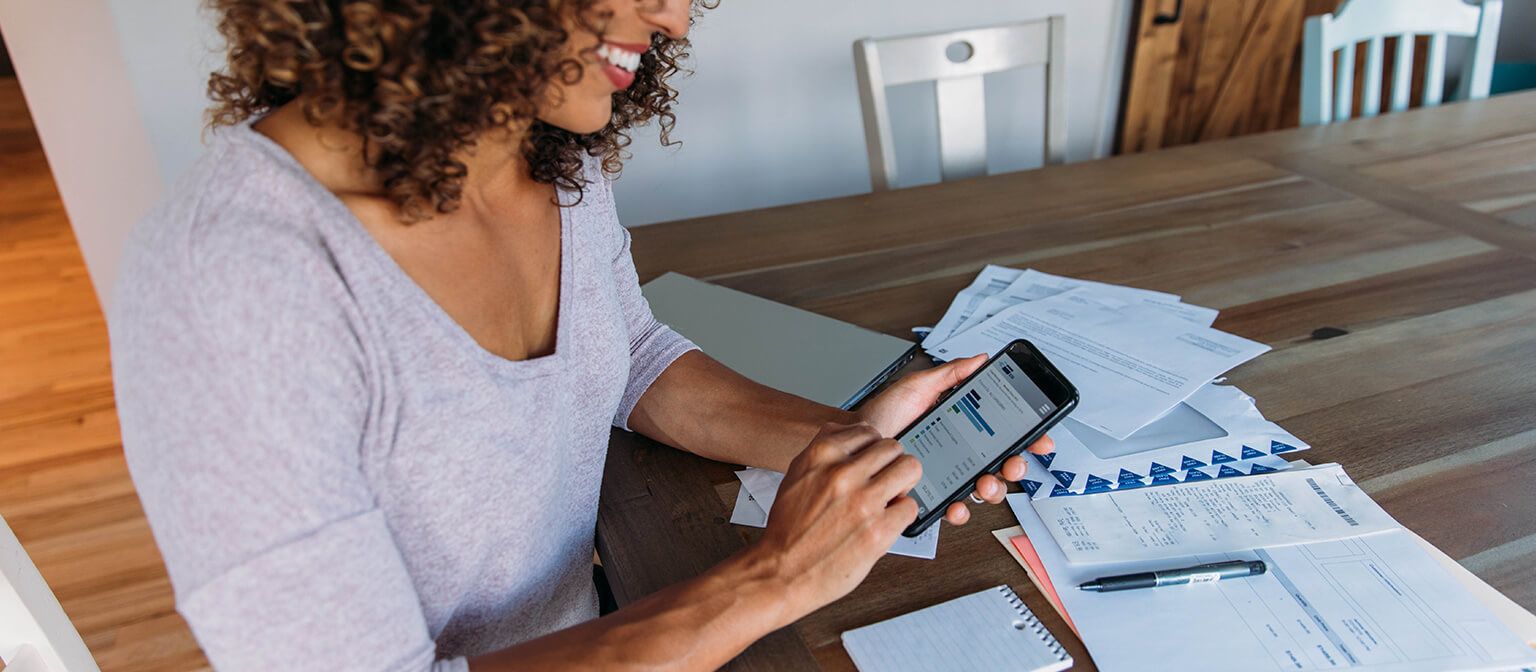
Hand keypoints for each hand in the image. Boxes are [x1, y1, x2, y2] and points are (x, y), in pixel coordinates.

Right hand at [750, 422, 920, 618]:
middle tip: (885, 482)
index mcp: (821, 454)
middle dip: (891, 465)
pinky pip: (910, 507)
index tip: (872, 463)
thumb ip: (824, 453)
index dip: (872, 449)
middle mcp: (843, 473)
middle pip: (894, 447)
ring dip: (903, 484)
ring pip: (910, 468)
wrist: (781, 572)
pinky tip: (885, 523)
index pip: (868, 431)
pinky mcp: (879, 530)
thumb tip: (853, 439)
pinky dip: (901, 515)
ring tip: (890, 498)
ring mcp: (864, 501)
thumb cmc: (788, 530)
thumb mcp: (796, 475)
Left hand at [856, 354, 1054, 524]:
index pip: (1004, 433)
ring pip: (984, 488)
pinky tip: (955, 504)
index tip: (1040, 438)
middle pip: (1002, 464)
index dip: (1027, 438)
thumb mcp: (917, 387)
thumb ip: (950, 374)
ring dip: (993, 489)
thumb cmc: (882, 415)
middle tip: (1012, 463)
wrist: (854, 441)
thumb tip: (980, 359)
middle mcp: (960, 453)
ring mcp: (948, 476)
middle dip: (1016, 466)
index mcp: (963, 426)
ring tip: (984, 482)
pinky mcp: (931, 495)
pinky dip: (960, 510)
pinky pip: (954, 508)